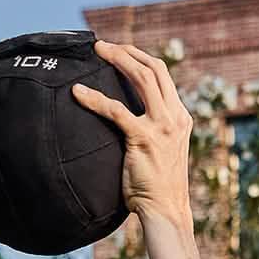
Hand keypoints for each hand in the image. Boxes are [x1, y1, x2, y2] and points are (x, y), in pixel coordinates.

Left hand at [72, 40, 194, 229]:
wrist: (165, 211)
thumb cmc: (156, 189)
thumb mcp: (160, 153)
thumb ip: (152, 133)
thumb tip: (127, 127)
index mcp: (180, 118)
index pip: (163, 77)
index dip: (141, 59)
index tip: (121, 53)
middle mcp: (175, 117)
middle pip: (154, 68)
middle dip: (128, 52)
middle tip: (103, 46)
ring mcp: (162, 126)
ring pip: (141, 78)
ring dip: (118, 60)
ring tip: (96, 53)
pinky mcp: (144, 138)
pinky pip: (116, 110)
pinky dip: (95, 99)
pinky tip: (78, 93)